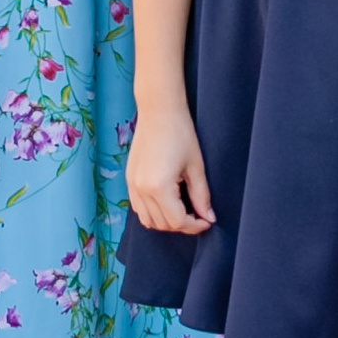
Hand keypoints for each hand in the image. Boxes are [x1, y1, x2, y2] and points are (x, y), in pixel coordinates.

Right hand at [127, 109, 214, 233]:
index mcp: (159, 187)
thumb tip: (208, 218)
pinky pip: (138, 208)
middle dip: (182, 225)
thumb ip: (202, 196)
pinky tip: (167, 203)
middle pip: (162, 224)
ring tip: (183, 210)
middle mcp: (142, 190)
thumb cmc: (181, 134)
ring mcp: (132, 186)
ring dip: (166, 221)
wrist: (159, 111)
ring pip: (148, 220)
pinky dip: (152, 213)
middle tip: (198, 215)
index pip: (177, 222)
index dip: (194, 226)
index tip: (207, 221)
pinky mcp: (129, 180)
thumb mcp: (196, 167)